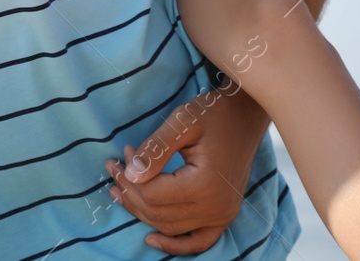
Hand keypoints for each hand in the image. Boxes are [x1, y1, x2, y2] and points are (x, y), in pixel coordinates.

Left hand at [104, 87, 269, 254]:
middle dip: (130, 192)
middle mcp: (216, 207)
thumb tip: (131, 174)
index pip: (153, 194)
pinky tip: (150, 239)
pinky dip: (175, 245)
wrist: (244, 117)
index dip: (131, 176)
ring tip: (120, 190)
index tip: (124, 153)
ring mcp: (222, 215)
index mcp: (205, 184)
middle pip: (157, 213)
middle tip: (115, 168)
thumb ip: (155, 150)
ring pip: (170, 227)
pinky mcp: (224, 216)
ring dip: (142, 212)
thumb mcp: (181, 122)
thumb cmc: (213, 114)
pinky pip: (198, 242)